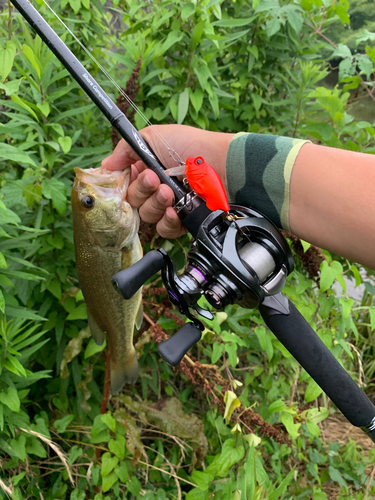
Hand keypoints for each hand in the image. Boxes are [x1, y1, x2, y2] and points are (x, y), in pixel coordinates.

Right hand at [102, 124, 233, 237]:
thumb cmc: (191, 147)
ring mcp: (168, 205)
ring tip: (170, 192)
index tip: (129, 176)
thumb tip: (105, 166)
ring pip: (146, 215)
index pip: (123, 184)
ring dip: (156, 203)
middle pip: (132, 201)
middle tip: (156, 179)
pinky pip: (163, 229)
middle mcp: (155, 187)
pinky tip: (175, 210)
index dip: (123, 183)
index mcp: (145, 168)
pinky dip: (167, 221)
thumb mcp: (154, 137)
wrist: (220, 166)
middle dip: (143, 190)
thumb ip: (125, 149)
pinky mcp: (181, 220)